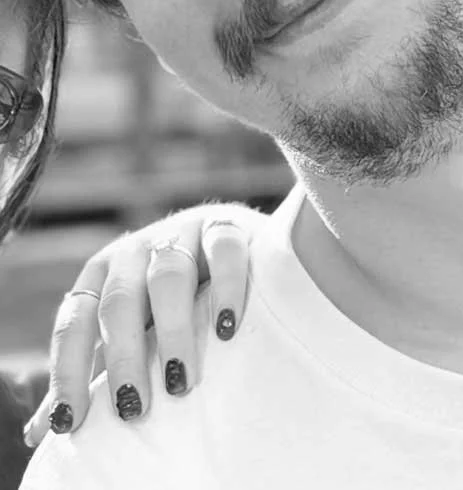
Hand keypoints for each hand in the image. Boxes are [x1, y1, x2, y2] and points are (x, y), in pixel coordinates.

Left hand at [23, 202, 264, 446]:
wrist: (226, 237)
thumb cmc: (166, 298)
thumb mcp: (127, 327)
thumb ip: (90, 371)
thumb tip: (41, 432)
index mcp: (101, 275)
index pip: (74, 322)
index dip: (67, 371)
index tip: (70, 422)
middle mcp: (135, 251)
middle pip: (119, 301)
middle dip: (123, 356)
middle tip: (133, 407)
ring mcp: (180, 234)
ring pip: (169, 276)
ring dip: (173, 330)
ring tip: (180, 381)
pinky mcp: (225, 227)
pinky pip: (224, 251)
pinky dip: (225, 289)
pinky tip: (225, 330)